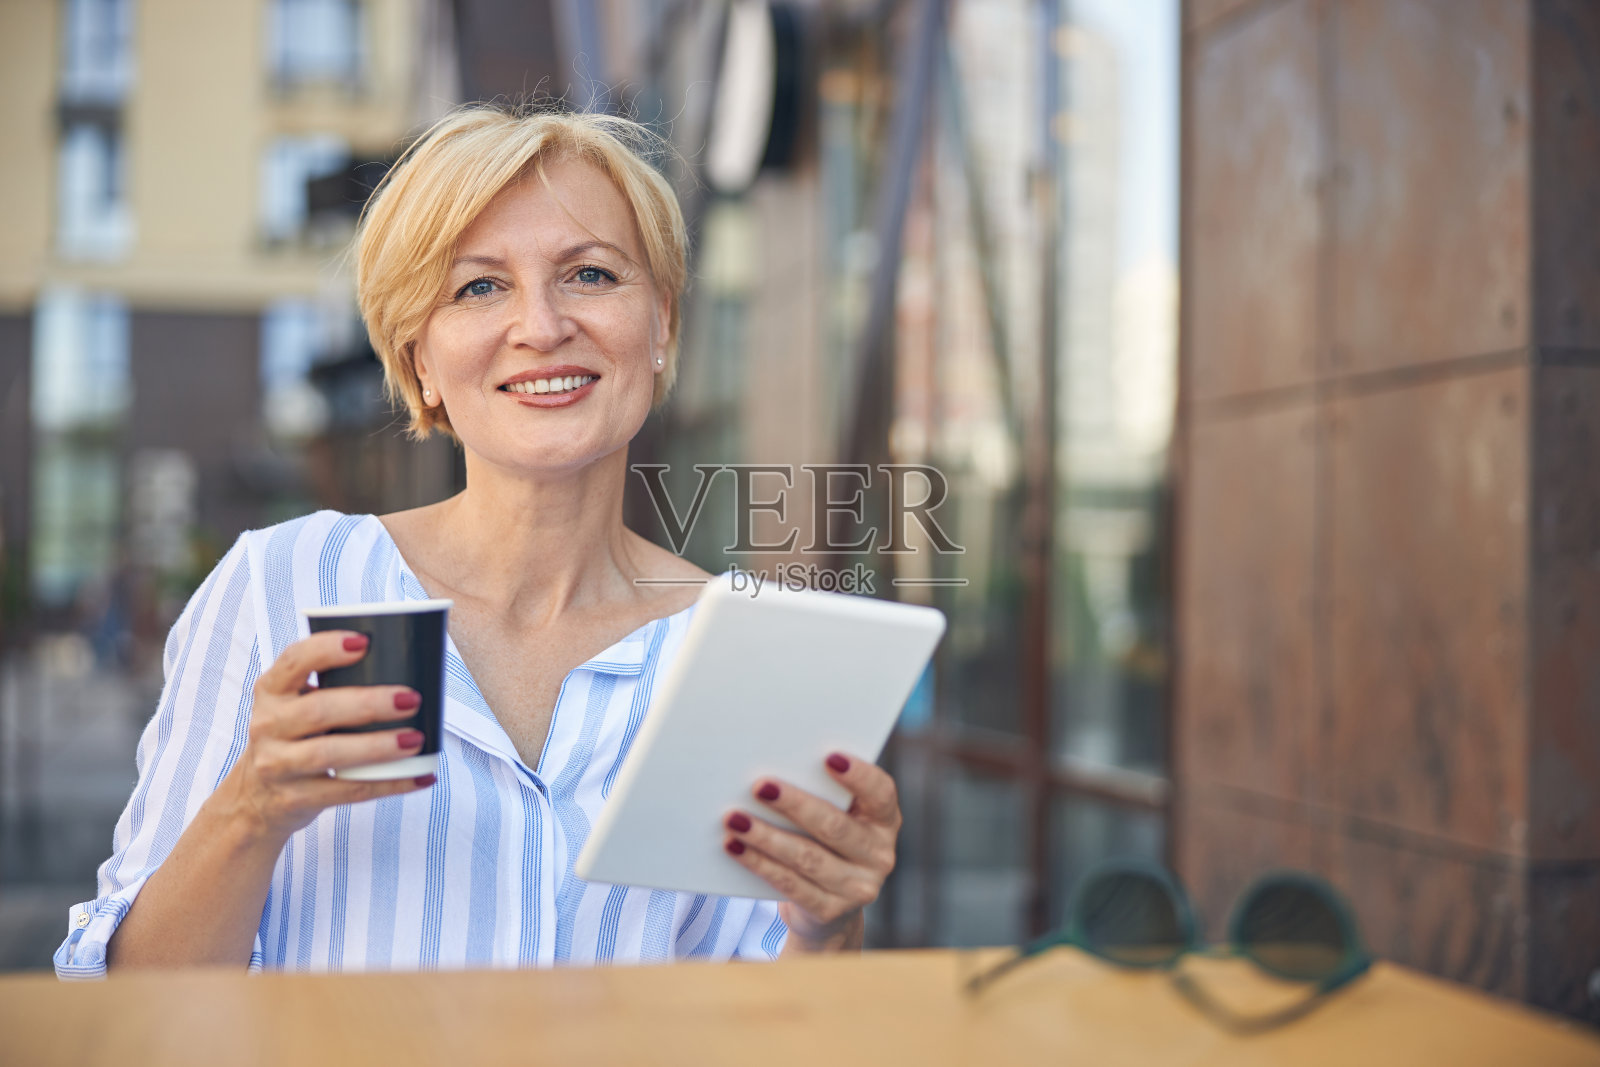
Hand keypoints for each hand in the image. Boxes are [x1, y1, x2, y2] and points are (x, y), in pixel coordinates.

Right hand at [216, 630, 435, 842]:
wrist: (255, 798)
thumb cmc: (292, 738)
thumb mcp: (293, 706)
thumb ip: (330, 686)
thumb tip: (406, 669)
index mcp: (272, 692)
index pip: (293, 662)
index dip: (326, 649)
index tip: (364, 642)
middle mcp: (268, 725)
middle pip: (318, 710)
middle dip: (368, 704)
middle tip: (410, 699)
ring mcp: (278, 765)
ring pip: (329, 753)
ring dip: (377, 746)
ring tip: (415, 739)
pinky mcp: (295, 798)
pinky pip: (348, 792)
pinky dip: (388, 784)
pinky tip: (420, 777)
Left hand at [721, 752, 900, 951]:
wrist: (827, 913)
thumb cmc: (825, 844)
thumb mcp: (835, 819)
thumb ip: (821, 794)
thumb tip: (773, 771)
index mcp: (884, 821)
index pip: (880, 793)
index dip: (859, 775)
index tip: (829, 756)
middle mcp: (880, 855)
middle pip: (834, 826)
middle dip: (794, 804)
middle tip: (760, 786)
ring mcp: (858, 888)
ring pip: (807, 857)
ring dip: (766, 836)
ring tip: (734, 818)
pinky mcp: (830, 912)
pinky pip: (789, 884)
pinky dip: (759, 863)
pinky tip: (734, 846)